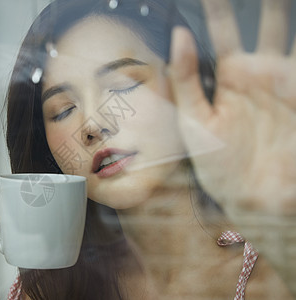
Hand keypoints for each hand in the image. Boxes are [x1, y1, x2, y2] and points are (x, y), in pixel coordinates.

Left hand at [169, 0, 295, 216]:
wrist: (254, 198)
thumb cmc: (218, 165)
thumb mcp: (193, 121)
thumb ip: (185, 78)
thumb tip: (178, 34)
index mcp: (229, 77)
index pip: (221, 30)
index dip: (216, 5)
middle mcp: (260, 73)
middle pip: (266, 22)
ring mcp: (287, 82)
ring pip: (291, 33)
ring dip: (285, 12)